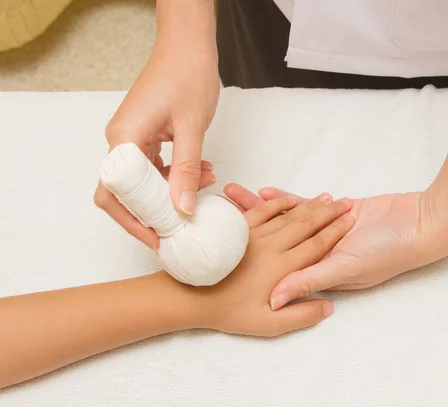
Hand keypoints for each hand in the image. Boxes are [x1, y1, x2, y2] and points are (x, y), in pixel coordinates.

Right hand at [93, 29, 219, 248]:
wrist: (189, 46)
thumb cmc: (187, 76)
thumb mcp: (191, 129)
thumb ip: (187, 170)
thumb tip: (182, 209)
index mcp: (123, 140)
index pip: (116, 195)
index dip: (133, 223)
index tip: (158, 239)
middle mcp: (120, 141)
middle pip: (127, 193)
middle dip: (155, 210)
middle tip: (182, 224)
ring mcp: (132, 137)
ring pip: (144, 180)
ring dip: (171, 190)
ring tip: (204, 187)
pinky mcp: (145, 133)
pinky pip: (154, 165)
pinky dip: (175, 174)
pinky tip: (201, 172)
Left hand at [187, 193, 353, 336]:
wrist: (187, 296)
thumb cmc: (228, 313)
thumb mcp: (269, 325)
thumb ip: (300, 313)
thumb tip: (326, 308)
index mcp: (284, 268)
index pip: (317, 245)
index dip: (335, 232)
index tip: (349, 221)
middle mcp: (273, 247)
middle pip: (306, 225)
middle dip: (328, 213)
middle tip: (344, 204)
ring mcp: (256, 235)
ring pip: (287, 215)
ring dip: (308, 205)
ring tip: (325, 198)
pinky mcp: (240, 228)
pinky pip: (262, 210)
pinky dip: (276, 200)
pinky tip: (283, 196)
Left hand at [224, 184, 447, 309]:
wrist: (418, 224)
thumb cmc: (387, 253)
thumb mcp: (346, 269)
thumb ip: (310, 281)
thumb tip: (275, 299)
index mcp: (315, 268)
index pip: (275, 263)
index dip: (248, 255)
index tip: (222, 248)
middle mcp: (316, 251)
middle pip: (273, 238)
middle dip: (246, 225)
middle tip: (218, 212)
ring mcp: (325, 230)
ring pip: (285, 219)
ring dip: (260, 208)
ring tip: (235, 194)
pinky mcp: (337, 212)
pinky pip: (306, 206)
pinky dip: (288, 200)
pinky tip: (268, 192)